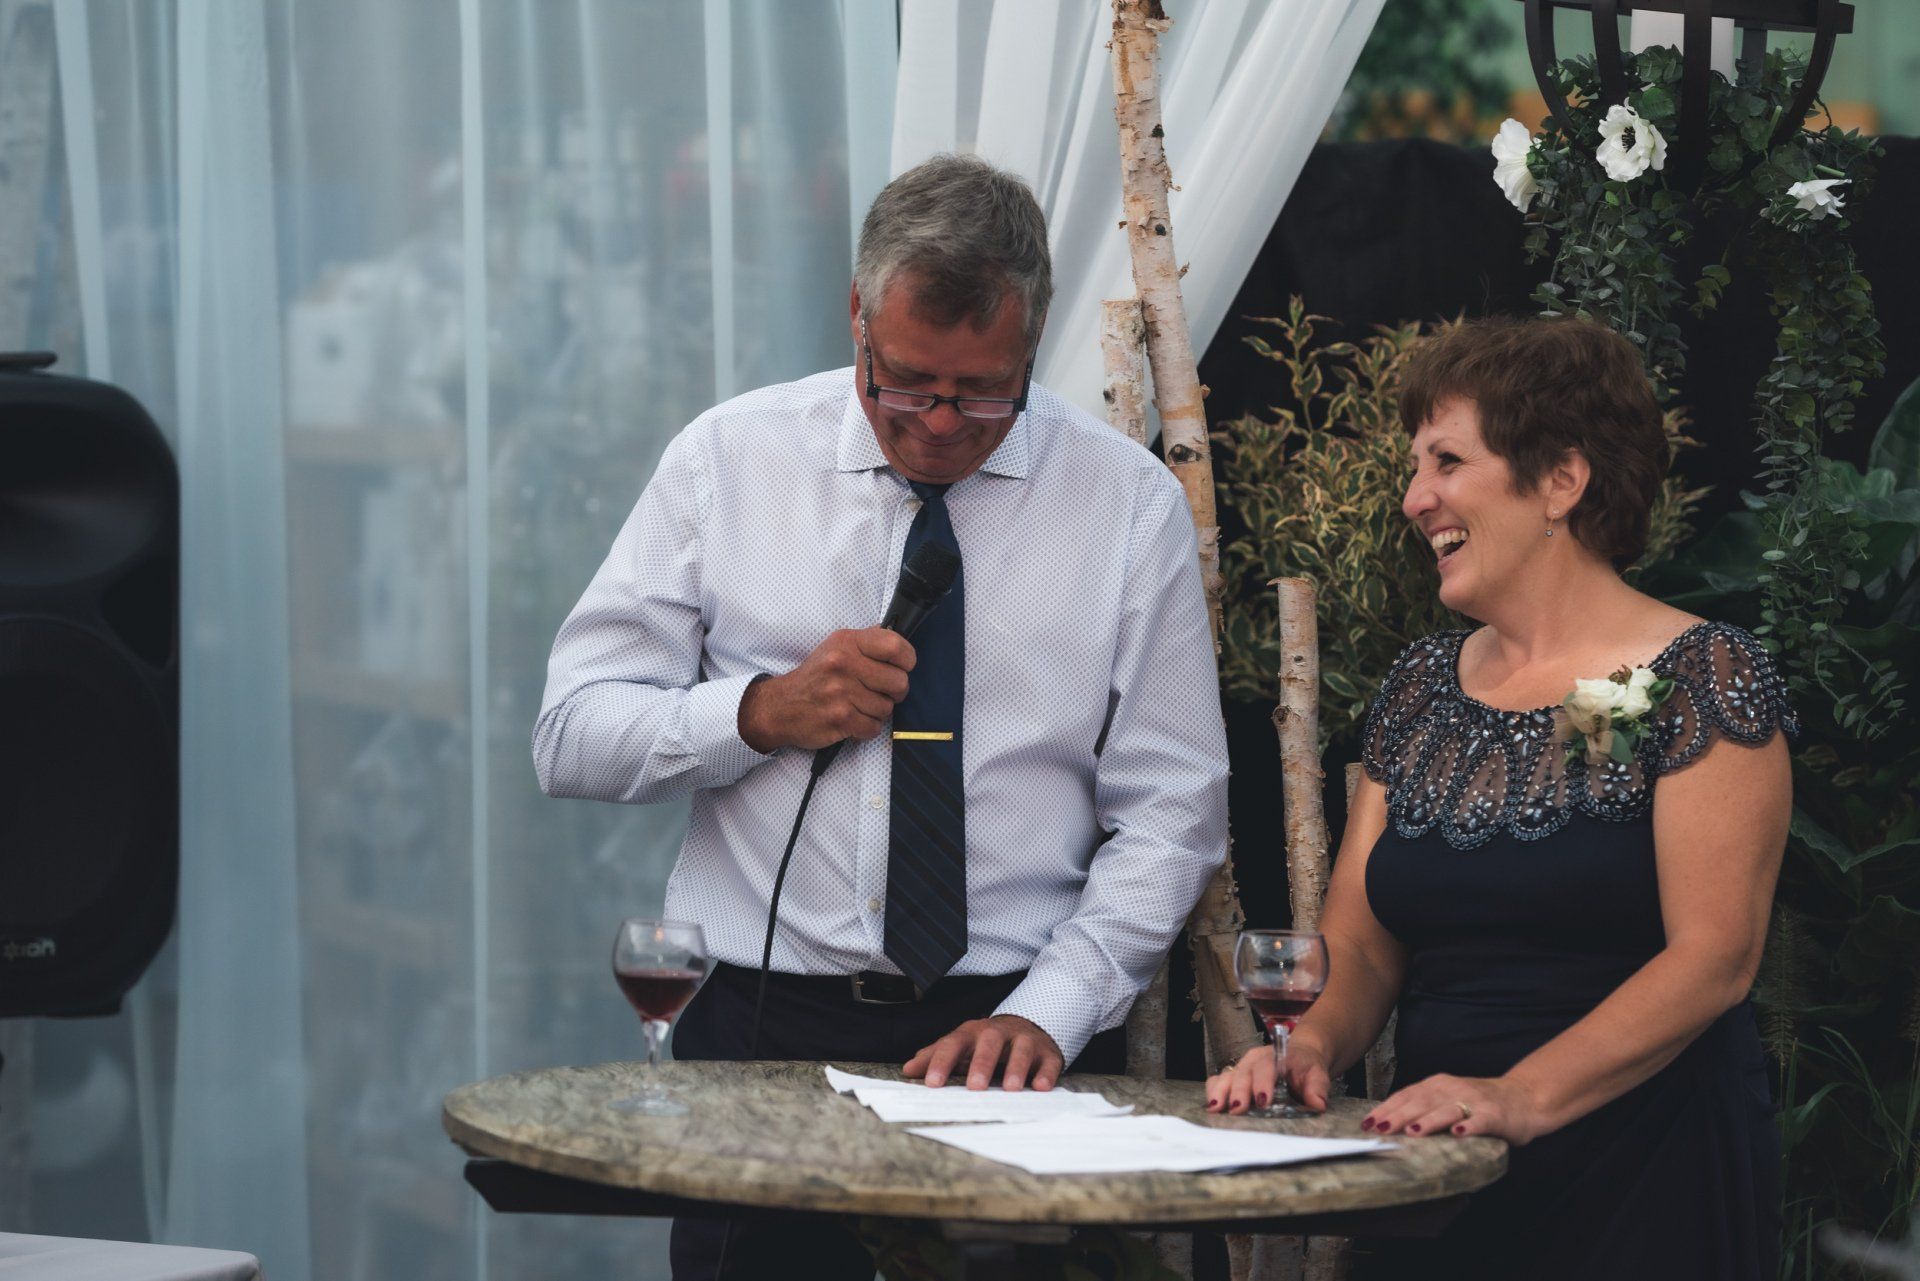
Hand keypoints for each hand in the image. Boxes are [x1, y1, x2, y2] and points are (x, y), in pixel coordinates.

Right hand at [737, 628, 914, 752]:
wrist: (781, 706)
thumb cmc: (816, 677)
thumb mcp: (836, 647)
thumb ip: (867, 642)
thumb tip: (899, 642)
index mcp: (847, 642)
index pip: (895, 646)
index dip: (907, 660)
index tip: (902, 667)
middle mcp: (843, 664)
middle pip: (899, 682)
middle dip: (895, 692)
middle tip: (881, 693)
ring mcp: (840, 692)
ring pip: (887, 708)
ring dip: (877, 712)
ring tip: (860, 707)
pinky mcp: (839, 718)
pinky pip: (873, 728)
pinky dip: (867, 728)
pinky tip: (854, 720)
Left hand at [903, 1015, 1063, 1091]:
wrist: (1028, 1026)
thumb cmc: (986, 1043)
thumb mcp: (961, 1046)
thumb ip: (935, 1057)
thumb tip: (908, 1070)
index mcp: (972, 1033)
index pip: (954, 1044)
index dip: (941, 1062)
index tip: (931, 1083)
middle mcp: (998, 1033)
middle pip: (989, 1042)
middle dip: (982, 1063)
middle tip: (975, 1087)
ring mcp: (1024, 1040)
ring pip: (1021, 1049)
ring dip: (1017, 1067)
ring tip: (1011, 1088)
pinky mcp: (1046, 1052)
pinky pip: (1048, 1061)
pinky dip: (1046, 1073)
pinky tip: (1041, 1087)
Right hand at [1204, 1030, 1331, 1115]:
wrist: (1299, 1056)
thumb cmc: (1306, 1067)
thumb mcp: (1317, 1074)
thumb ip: (1317, 1088)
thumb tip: (1318, 1103)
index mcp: (1274, 1057)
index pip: (1266, 1067)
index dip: (1262, 1084)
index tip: (1262, 1101)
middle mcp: (1253, 1060)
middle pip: (1243, 1073)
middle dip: (1238, 1092)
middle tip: (1236, 1109)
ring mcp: (1241, 1068)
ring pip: (1226, 1077)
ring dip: (1220, 1092)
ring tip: (1215, 1109)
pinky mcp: (1233, 1077)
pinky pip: (1217, 1081)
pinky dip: (1213, 1092)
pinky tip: (1212, 1107)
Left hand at [1360, 1073, 1544, 1144]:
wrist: (1524, 1097)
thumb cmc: (1478, 1103)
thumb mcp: (1446, 1099)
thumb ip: (1422, 1107)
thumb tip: (1385, 1122)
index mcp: (1437, 1084)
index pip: (1407, 1095)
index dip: (1386, 1109)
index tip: (1367, 1123)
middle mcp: (1453, 1089)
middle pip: (1421, 1102)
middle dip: (1398, 1116)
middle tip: (1380, 1130)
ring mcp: (1475, 1100)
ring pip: (1448, 1110)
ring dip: (1429, 1120)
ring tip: (1413, 1131)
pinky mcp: (1495, 1114)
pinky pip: (1480, 1121)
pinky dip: (1469, 1126)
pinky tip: (1458, 1134)